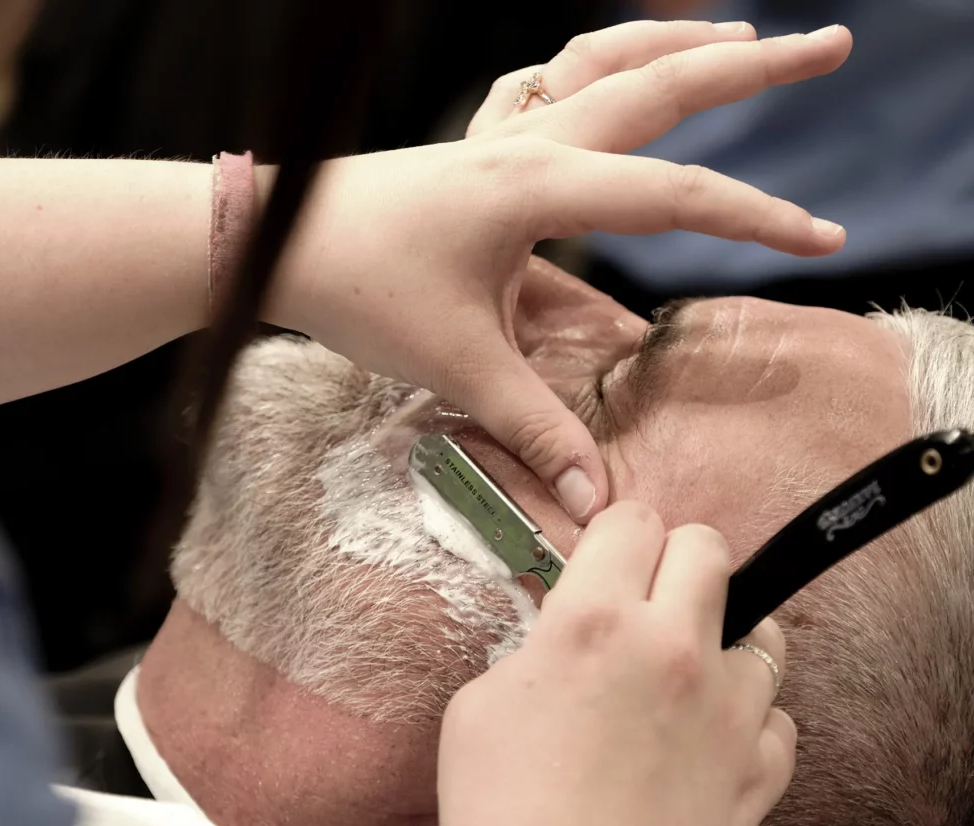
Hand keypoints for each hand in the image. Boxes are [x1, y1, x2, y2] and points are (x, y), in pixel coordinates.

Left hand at [264, 21, 851, 522]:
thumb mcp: (455, 365)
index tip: (822, 240)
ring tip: (742, 33)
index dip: (755, 219)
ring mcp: (501, 136)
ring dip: (677, 46)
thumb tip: (596, 499)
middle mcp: (528, 142)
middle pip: (660, 85)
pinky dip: (597, 68)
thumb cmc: (355, 286)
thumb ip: (534, 428)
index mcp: (536, 185)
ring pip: (606, 63)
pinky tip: (613, 76)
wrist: (272, 237)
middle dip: (752, 67)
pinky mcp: (479, 153)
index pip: (674, 195)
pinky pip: (549, 86)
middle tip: (833, 47)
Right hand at [428, 503, 795, 825]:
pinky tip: (701, 746)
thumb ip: (535, 643)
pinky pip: (775, 717)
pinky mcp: (758, 773)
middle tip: (648, 602)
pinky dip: (745, 722)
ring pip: (763, 631)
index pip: (634, 520)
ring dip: (724, 638)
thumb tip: (566, 625)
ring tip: (684, 675)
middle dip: (676, 562)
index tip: (609, 559)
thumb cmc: (498, 819)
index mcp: (594, 622)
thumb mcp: (482, 703)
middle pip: (709, 548)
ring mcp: (728, 713)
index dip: (616, 535)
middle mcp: (673, 651)